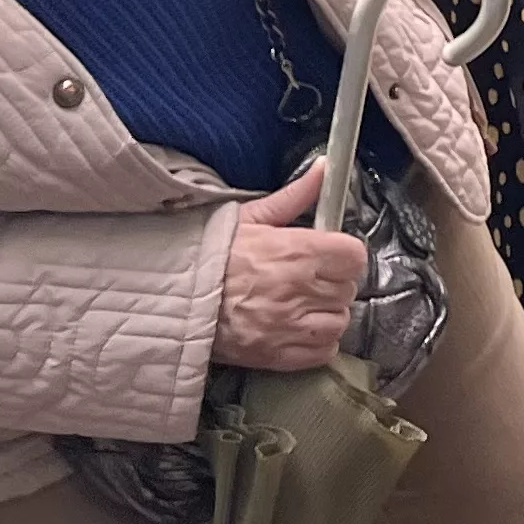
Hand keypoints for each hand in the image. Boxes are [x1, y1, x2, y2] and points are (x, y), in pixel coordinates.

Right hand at [214, 166, 365, 370]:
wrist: (169, 300)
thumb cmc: (209, 256)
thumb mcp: (251, 217)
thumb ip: (295, 195)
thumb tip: (325, 168)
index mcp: (296, 251)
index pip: (354, 257)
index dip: (345, 256)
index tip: (332, 256)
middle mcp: (297, 289)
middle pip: (348, 290)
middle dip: (335, 283)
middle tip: (311, 280)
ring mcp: (287, 327)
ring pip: (339, 322)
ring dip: (328, 314)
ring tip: (304, 306)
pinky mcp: (275, 356)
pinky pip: (323, 352)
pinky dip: (318, 343)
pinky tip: (299, 329)